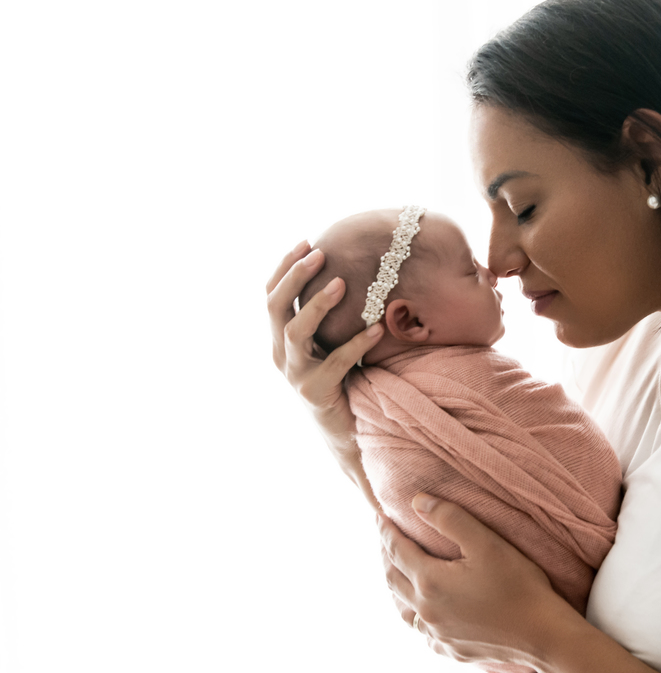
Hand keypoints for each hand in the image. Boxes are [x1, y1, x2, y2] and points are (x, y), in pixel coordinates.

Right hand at [265, 240, 383, 442]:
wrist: (345, 430)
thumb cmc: (342, 380)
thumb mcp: (328, 345)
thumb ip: (328, 319)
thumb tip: (348, 273)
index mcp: (280, 341)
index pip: (270, 296)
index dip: (284, 268)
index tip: (306, 242)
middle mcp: (281, 355)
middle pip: (274, 307)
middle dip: (295, 276)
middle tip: (320, 253)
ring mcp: (295, 375)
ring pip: (295, 331)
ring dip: (317, 304)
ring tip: (343, 284)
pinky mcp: (315, 392)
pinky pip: (336, 362)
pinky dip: (357, 343)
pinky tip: (377, 328)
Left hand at [380, 493, 575, 669]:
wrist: (543, 635)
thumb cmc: (519, 585)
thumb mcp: (486, 543)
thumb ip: (450, 519)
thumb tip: (417, 502)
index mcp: (430, 581)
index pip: (397, 550)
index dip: (386, 531)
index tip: (379, 516)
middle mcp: (426, 610)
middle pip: (393, 580)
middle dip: (386, 556)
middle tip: (385, 540)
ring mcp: (438, 634)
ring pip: (403, 610)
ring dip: (396, 588)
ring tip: (397, 574)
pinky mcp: (451, 649)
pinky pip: (423, 631)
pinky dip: (416, 615)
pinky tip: (424, 612)